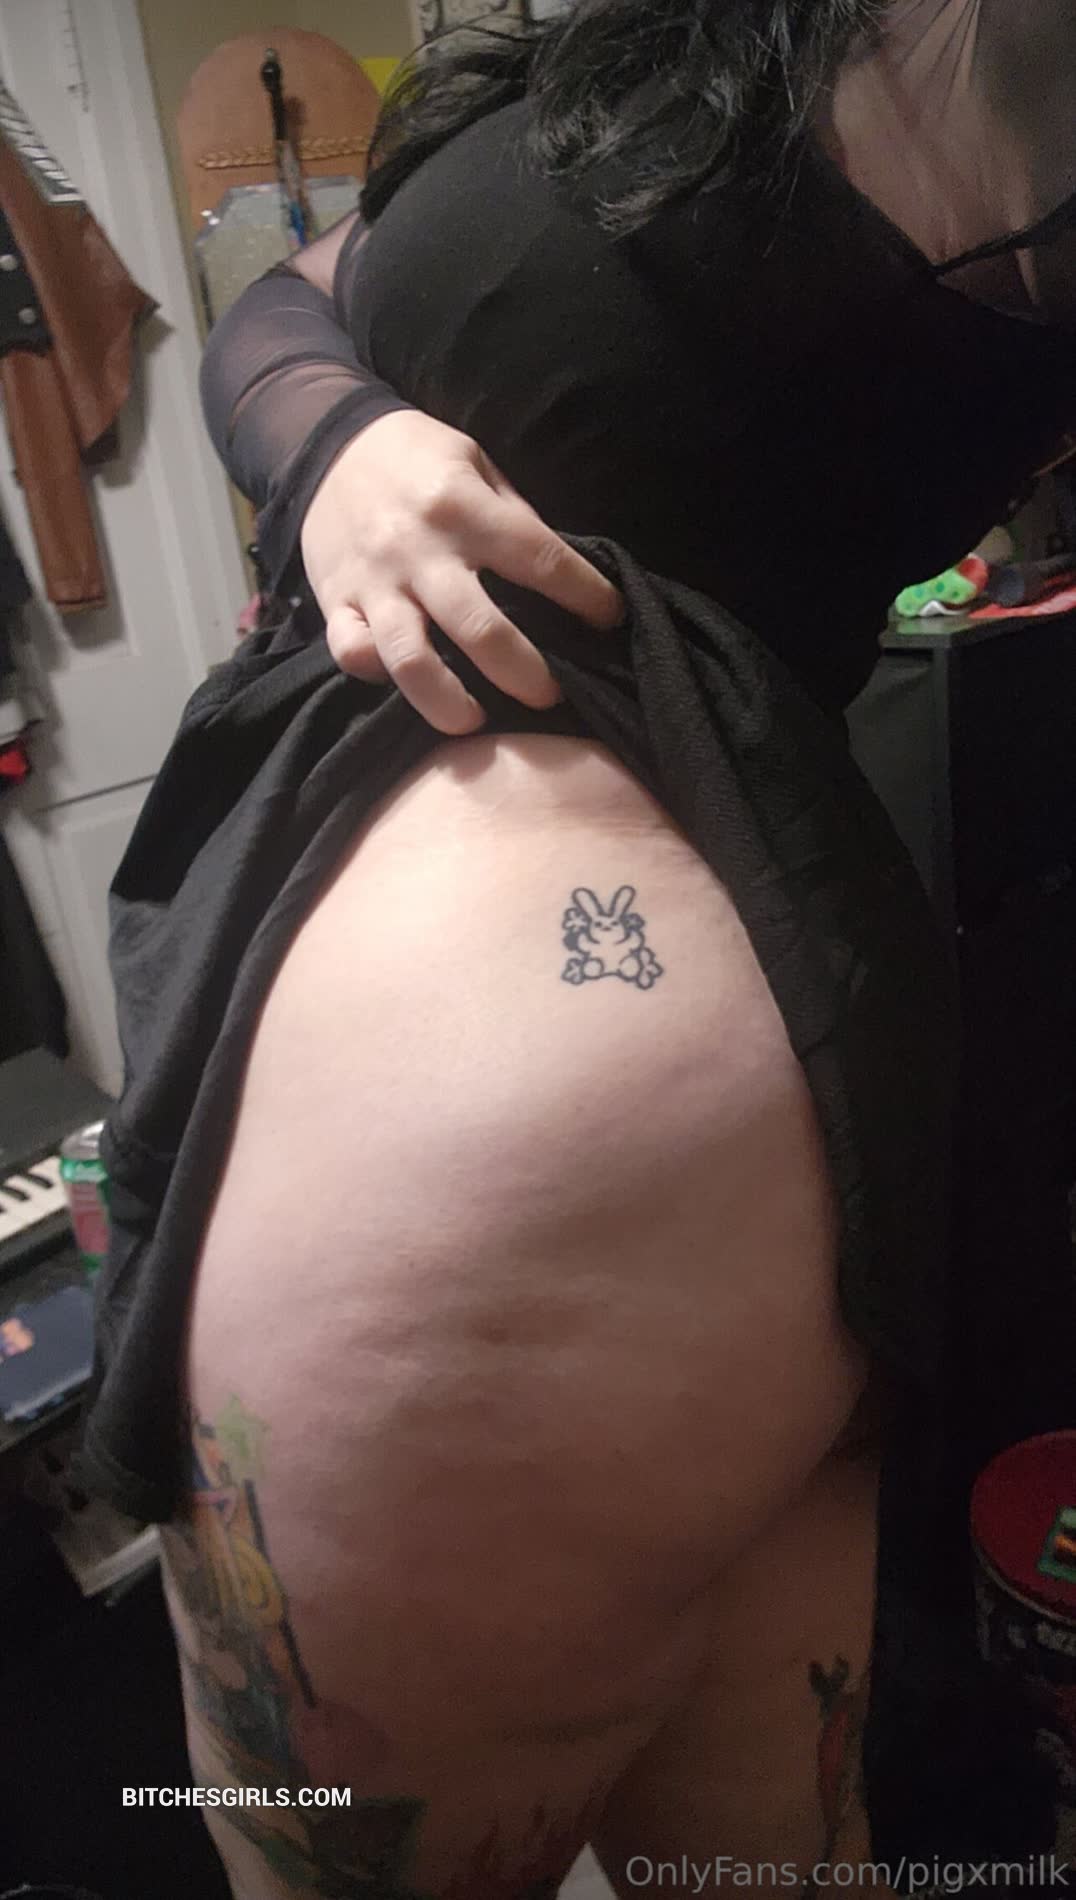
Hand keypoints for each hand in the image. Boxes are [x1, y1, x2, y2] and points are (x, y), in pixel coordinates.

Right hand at [299, 410, 623, 733]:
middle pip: (480, 630)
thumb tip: (559, 577)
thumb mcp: (476, 463)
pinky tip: (406, 684)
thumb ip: (514, 518)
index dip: (584, 596)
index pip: (539, 559)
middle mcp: (420, 550)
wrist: (326, 443)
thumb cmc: (419, 457)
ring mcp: (375, 581)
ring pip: (411, 659)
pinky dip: (379, 675)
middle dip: (526, 674)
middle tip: (552, 695)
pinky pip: (352, 652)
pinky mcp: (336, 601)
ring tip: (478, 721)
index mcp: (463, 507)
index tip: (610, 620)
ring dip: (449, 703)